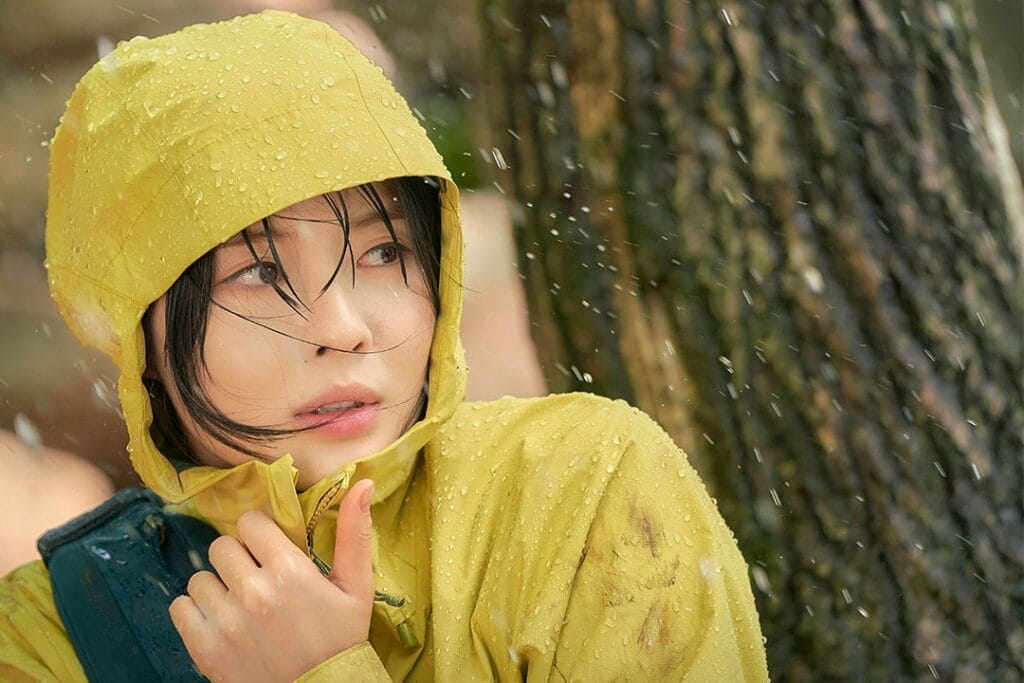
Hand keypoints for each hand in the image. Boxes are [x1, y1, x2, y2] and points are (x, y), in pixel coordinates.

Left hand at [169, 479, 375, 681]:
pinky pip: (179, 607)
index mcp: (289, 570)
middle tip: (256, 579)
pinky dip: (196, 611)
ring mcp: (225, 621)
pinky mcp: (205, 648)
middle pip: (222, 546)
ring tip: (240, 604)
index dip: (260, 535)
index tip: (270, 551)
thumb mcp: (357, 588)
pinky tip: (220, 621)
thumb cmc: (341, 639)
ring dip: (218, 586)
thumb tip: (362, 481)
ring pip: (199, 577)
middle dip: (239, 558)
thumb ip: (354, 534)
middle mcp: (253, 591)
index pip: (251, 522)